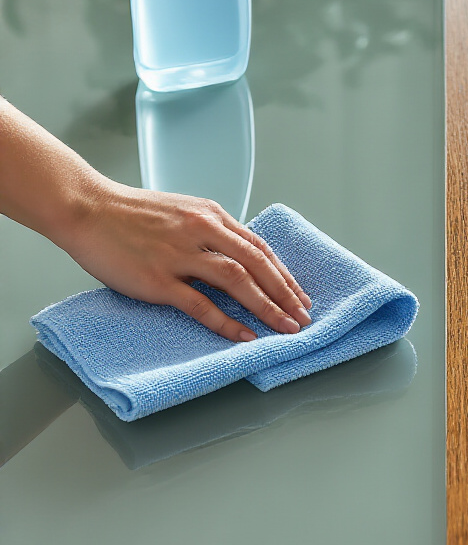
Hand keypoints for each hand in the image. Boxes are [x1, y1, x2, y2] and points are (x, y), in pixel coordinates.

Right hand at [57, 181, 311, 343]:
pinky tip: (244, 336)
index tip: (300, 295)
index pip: (259, 248)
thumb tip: (238, 255)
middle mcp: (202, 231)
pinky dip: (226, 322)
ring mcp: (181, 255)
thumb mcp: (183, 211)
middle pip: (257, 264)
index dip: (284, 274)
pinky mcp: (159, 279)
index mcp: (211, 215)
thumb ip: (211, 232)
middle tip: (303, 317)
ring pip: (237, 281)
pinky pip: (200, 305)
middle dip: (285, 294)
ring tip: (284, 328)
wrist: (88, 208)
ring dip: (266, 307)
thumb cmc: (132, 212)